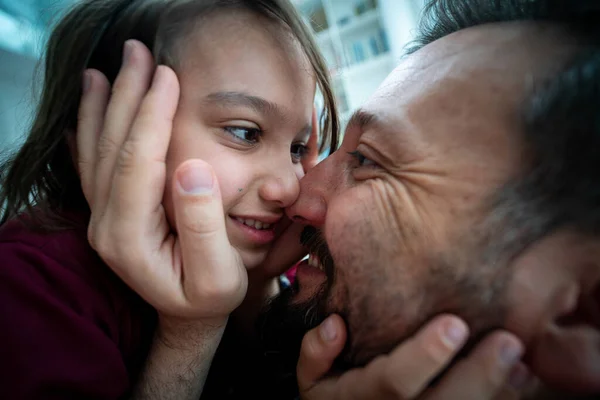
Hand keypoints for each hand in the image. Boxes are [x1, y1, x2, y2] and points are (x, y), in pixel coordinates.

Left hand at [76, 39, 245, 320]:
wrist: (189, 315)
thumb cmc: (211, 297)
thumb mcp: (219, 276)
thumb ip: (203, 226)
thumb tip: (192, 167)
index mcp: (130, 238)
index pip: (138, 163)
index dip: (152, 117)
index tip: (168, 77)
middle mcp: (107, 225)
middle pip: (112, 149)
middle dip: (125, 97)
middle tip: (139, 54)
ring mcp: (103, 219)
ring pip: (97, 153)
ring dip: (102, 107)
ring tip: (106, 70)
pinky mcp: (110, 214)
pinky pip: (92, 168)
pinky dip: (88, 134)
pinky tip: (85, 113)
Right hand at [298, 314, 530, 399]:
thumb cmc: (333, 394)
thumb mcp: (311, 377)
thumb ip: (317, 352)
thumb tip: (335, 326)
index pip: (393, 382)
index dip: (423, 357)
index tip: (454, 324)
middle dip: (477, 376)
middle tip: (507, 342)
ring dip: (497, 391)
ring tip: (521, 362)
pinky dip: (502, 399)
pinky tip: (521, 378)